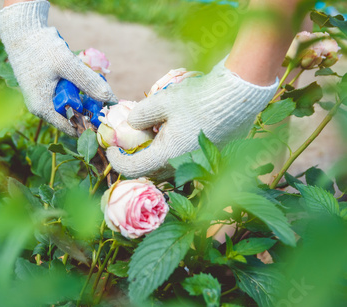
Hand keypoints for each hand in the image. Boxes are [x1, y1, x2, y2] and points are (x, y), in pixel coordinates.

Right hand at [0, 0, 116, 136]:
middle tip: (105, 95)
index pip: (71, 128)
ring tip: (91, 80)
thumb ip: (89, 82)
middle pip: (73, 115)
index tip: (108, 117)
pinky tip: (79, 72)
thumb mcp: (67, 65)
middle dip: (89, 106)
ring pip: (71, 102)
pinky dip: (76, 85)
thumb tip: (111, 100)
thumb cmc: (40, 48)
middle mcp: (42, 107)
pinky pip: (66, 92)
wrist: (22, 29)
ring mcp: (43, 97)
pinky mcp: (46, 87)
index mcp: (43, 108)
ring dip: (83, 93)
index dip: (91, 125)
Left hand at [106, 58, 277, 179]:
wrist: (241, 93)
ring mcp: (199, 162)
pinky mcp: (211, 154)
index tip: (109, 146)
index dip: (116, 159)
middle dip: (136, 155)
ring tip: (150, 129)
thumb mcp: (163, 101)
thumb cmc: (201, 98)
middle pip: (150, 169)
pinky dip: (171, 147)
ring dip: (154, 151)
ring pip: (167, 164)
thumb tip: (130, 123)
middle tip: (128, 138)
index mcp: (169, 157)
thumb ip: (141, 114)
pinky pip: (183, 157)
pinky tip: (171, 127)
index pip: (133, 169)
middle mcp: (184, 165)